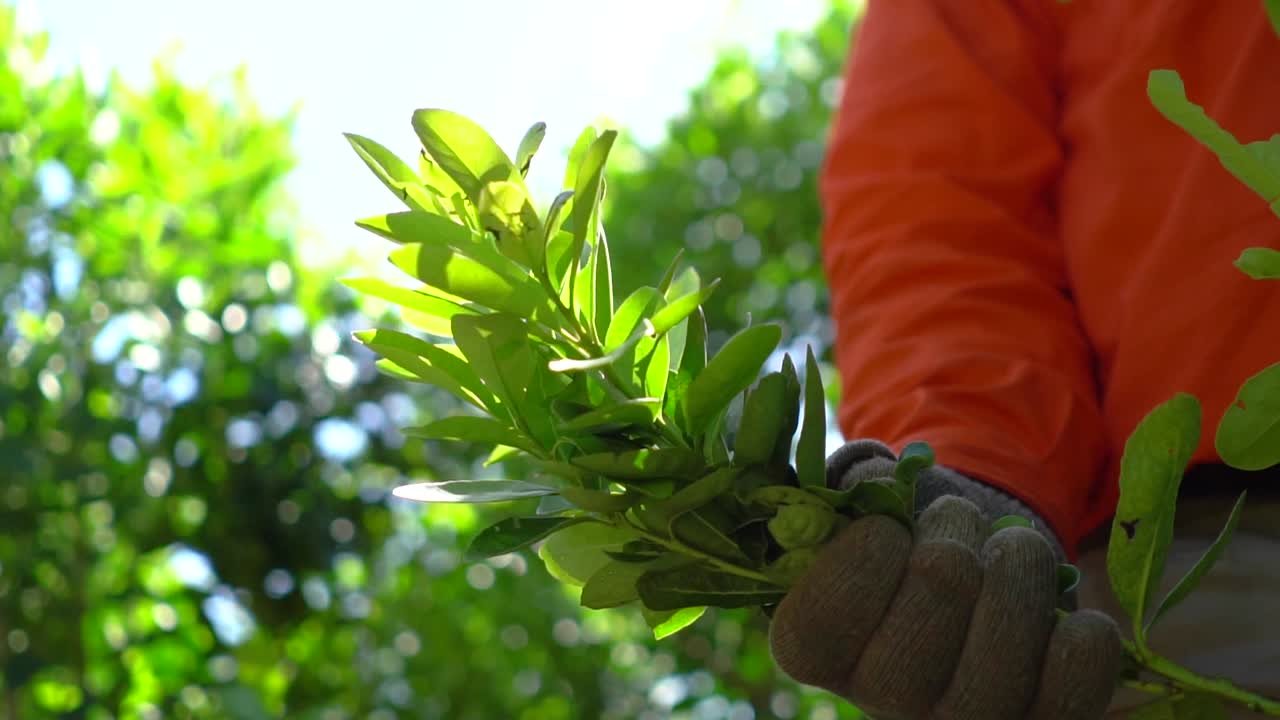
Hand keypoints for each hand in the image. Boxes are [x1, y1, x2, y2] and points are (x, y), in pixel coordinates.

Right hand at [767, 441, 1123, 719]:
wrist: (975, 582)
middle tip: (955, 522)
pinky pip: (1075, 681)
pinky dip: (1083, 637)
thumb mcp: (863, 504)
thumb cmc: (906, 539)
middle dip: (953, 538)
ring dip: (1019, 567)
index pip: (823, 620)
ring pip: (1004, 652)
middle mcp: (882, 702)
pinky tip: (1063, 617)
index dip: (864, 555)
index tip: (888, 528)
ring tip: (1012, 548)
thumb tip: (877, 476)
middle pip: (929, 612)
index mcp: (817, 650)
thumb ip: (854, 483)